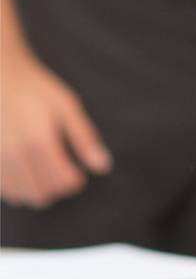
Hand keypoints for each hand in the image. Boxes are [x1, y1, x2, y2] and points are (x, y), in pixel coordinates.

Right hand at [0, 48, 112, 207]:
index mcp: (39, 143)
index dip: (75, 181)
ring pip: (23, 197)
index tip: (79, 172)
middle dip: (59, 187)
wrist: (1, 81)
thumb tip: (103, 166)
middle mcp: (14, 158)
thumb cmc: (36, 91)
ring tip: (48, 170)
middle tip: (64, 170)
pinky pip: (7, 193)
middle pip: (43, 195)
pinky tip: (29, 172)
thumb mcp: (67, 107)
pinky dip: (21, 189)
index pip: (62, 181)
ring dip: (40, 190)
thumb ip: (84, 139)